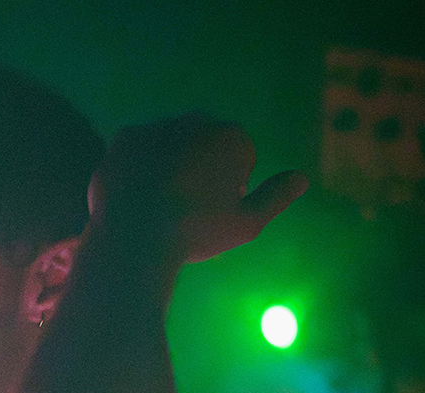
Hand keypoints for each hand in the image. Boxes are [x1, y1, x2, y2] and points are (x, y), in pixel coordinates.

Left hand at [87, 114, 307, 263]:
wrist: (135, 239)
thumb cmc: (196, 232)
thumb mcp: (247, 222)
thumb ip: (276, 196)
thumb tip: (301, 178)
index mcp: (231, 137)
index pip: (238, 154)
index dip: (229, 182)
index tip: (214, 207)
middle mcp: (195, 122)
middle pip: (203, 141)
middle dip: (200, 163)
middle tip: (185, 202)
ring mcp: (157, 127)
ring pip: (168, 142)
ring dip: (167, 161)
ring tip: (157, 200)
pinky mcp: (123, 139)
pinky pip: (135, 148)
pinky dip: (136, 165)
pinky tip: (134, 192)